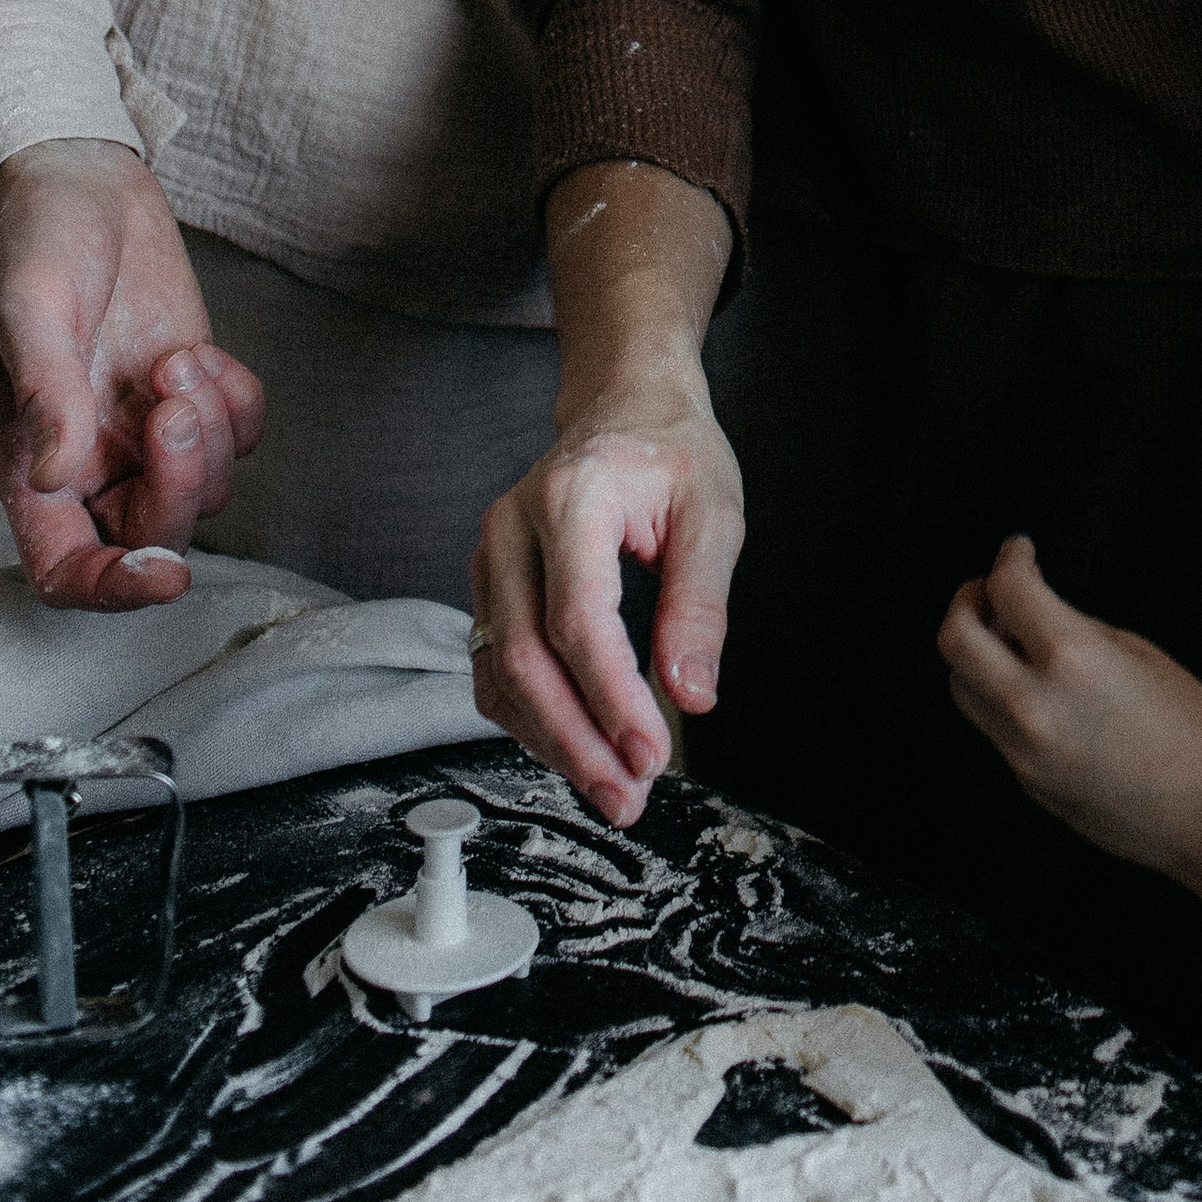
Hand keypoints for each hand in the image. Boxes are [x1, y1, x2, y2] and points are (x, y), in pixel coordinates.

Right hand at [0, 140, 261, 607]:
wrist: (79, 176)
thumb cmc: (32, 238)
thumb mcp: (29, 307)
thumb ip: (45, 393)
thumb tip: (54, 477)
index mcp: (27, 462)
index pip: (65, 570)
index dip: (112, 591)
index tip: (164, 577)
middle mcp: (91, 459)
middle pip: (157, 534)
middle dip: (182, 482)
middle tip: (174, 403)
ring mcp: (145, 427)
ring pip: (210, 487)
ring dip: (211, 430)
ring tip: (175, 356)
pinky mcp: (194, 389)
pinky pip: (242, 433)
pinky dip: (239, 402)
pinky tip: (201, 351)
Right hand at [471, 398, 743, 826]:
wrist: (624, 405)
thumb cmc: (671, 452)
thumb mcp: (713, 514)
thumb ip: (700, 606)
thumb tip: (691, 695)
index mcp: (572, 496)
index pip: (577, 620)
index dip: (610, 698)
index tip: (650, 753)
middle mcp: (512, 527)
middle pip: (523, 658)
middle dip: (575, 741)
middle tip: (628, 796)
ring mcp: (490, 556)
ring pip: (498, 672)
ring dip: (550, 742)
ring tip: (612, 786)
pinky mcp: (488, 583)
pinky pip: (492, 666)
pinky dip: (531, 717)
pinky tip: (576, 745)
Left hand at [938, 535, 1201, 912]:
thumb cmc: (1191, 730)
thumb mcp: (1136, 652)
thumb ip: (1074, 627)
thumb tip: (1033, 614)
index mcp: (1071, 659)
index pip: (1006, 589)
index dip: (1010, 557)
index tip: (1018, 552)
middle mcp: (1033, 705)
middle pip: (954, 639)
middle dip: (968, 601)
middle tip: (992, 592)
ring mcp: (1023, 752)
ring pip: (962, 686)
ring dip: (975, 654)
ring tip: (1011, 642)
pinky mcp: (1026, 782)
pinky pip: (990, 727)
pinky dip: (999, 696)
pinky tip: (1033, 688)